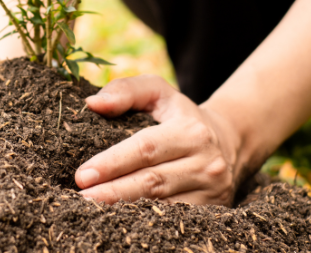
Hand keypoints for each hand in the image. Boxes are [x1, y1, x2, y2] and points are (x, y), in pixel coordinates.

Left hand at [74, 75, 241, 205]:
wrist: (228, 140)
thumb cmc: (179, 115)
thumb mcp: (158, 92)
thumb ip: (126, 90)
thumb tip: (93, 104)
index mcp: (191, 131)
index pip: (146, 149)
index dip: (112, 163)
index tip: (83, 175)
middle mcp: (206, 163)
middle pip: (152, 182)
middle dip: (113, 192)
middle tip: (82, 198)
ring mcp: (211, 190)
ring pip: (162, 206)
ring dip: (125, 211)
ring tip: (94, 211)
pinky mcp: (212, 209)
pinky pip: (173, 218)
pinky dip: (145, 221)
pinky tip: (120, 219)